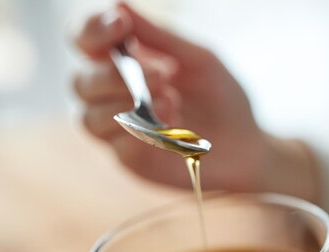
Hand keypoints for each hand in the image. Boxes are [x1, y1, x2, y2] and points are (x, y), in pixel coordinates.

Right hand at [72, 3, 317, 200]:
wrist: (247, 146)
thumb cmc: (221, 97)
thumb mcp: (198, 60)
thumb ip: (160, 37)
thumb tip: (118, 5)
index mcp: (124, 62)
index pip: (83, 40)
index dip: (91, 30)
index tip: (120, 24)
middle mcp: (112, 95)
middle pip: (81, 82)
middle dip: (114, 76)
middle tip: (161, 76)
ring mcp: (119, 130)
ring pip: (89, 118)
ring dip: (126, 106)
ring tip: (171, 100)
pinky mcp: (132, 160)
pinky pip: (118, 147)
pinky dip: (143, 134)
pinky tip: (174, 127)